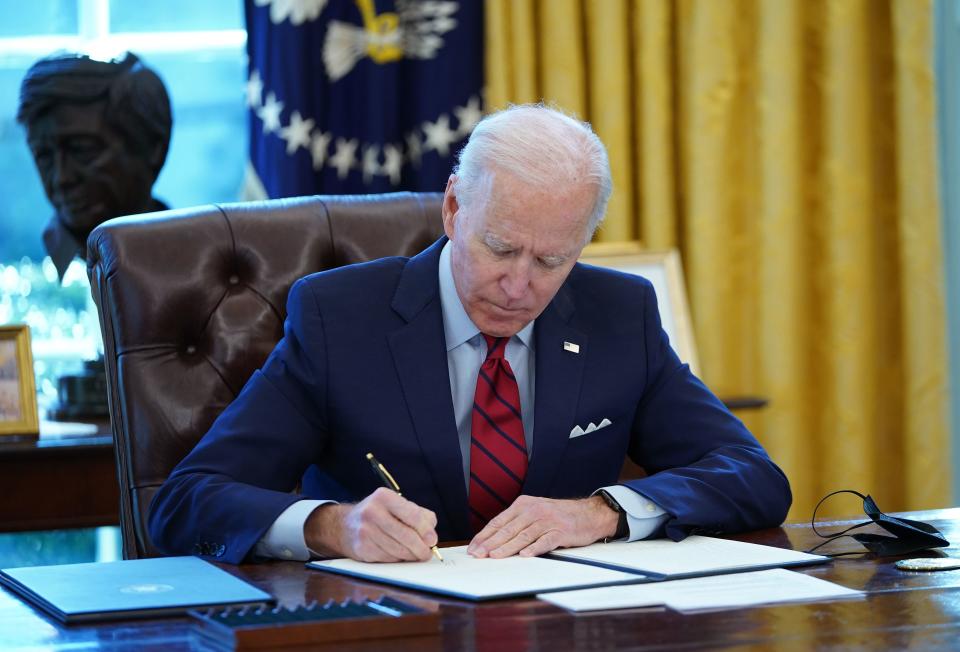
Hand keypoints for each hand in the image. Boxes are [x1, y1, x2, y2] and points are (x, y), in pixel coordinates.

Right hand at [304, 487, 438, 561]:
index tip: (432, 540)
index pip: (412, 515)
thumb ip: (418, 515)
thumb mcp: (396, 505)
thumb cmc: (378, 514)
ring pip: (398, 550)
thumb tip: (431, 535)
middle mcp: (372, 512)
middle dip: (421, 548)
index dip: (425, 530)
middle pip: (406, 535)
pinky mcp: (362, 549)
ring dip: (411, 556)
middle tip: (427, 553)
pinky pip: (388, 558)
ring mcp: (365, 531)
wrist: (345, 526)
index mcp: (384, 497)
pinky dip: (397, 559)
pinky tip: (398, 554)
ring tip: (415, 554)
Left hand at [467, 495, 618, 558]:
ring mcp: (547, 520)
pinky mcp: (561, 531)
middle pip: (508, 529)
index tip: (473, 548)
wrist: (589, 513)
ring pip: (523, 535)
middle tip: (478, 555)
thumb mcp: (534, 512)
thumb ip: (516, 523)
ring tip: (495, 556)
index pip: (498, 521)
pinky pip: (545, 541)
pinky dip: (534, 548)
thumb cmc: (558, 516)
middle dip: (490, 543)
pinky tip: (525, 555)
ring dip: (507, 547)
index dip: (484, 535)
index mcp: (523, 505)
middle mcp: (533, 510)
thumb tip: (492, 540)